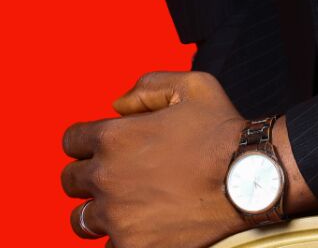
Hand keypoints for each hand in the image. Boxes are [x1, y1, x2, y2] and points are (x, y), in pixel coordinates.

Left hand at [61, 70, 246, 247]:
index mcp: (114, 136)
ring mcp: (117, 216)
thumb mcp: (189, 86)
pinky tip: (139, 227)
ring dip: (96, 211)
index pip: (71, 140)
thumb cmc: (220, 130)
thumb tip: (115, 105)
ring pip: (80, 219)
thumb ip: (145, 87)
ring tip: (119, 206)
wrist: (247, 179)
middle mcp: (107, 177)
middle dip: (87, 174)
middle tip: (113, 175)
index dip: (85, 140)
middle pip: (70, 181)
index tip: (100, 146)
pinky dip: (121, 238)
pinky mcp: (133, 247)